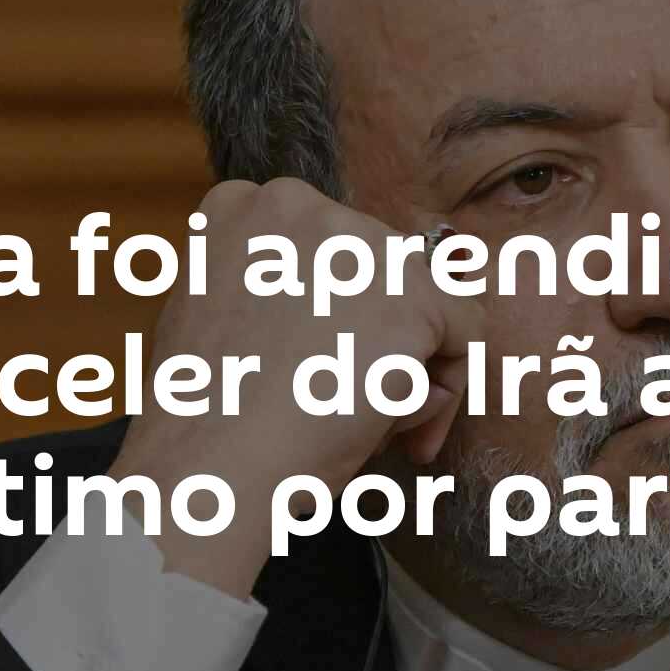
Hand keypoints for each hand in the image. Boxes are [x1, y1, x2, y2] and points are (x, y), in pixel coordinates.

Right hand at [108, 177, 481, 596]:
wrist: (208, 464)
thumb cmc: (205, 414)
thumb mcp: (214, 315)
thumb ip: (273, 290)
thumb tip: (348, 308)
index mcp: (245, 206)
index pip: (328, 247)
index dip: (336, 309)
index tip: (320, 361)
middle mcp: (304, 206)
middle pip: (382, 267)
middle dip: (380, 334)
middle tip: (351, 403)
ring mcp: (360, 248)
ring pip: (425, 298)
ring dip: (409, 363)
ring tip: (364, 422)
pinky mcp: (410, 301)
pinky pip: (464, 331)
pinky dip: (446, 383)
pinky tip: (393, 424)